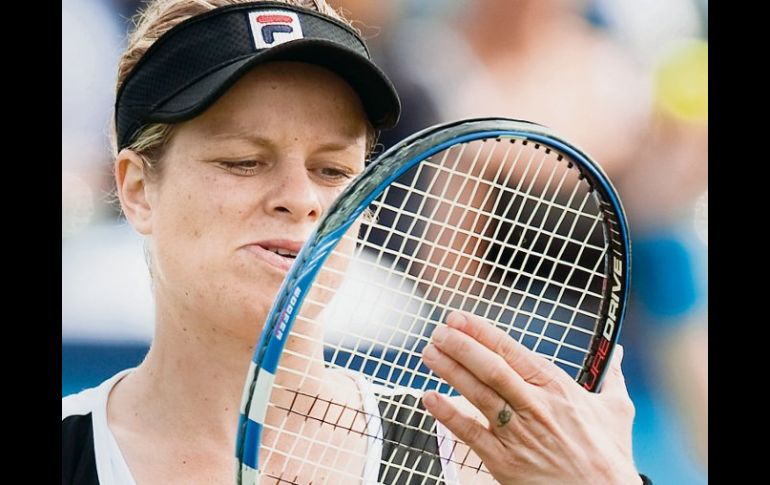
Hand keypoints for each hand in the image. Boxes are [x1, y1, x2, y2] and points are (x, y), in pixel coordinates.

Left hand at [421, 311, 640, 484]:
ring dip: (450, 371)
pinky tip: (430, 398)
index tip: (459, 318)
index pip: (512, 352)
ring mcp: (518, 433)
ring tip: (429, 353)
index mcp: (558, 388)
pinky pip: (471, 434)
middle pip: (491, 368)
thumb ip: (612, 377)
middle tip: (439, 331)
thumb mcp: (616, 411)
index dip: (482, 332)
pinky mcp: (505, 461)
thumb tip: (617, 353)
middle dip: (461, 346)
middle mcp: (535, 406)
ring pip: (478, 395)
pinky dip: (448, 415)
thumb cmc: (609, 458)